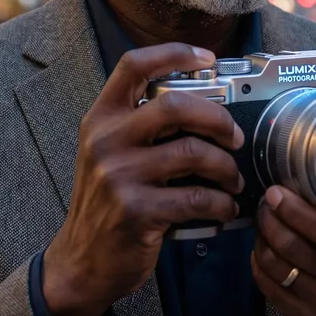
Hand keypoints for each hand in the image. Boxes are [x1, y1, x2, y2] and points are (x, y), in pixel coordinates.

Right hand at [43, 43, 244, 315]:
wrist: (81, 261)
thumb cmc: (107, 202)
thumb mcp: (110, 153)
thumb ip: (142, 126)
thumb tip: (206, 105)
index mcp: (101, 118)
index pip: (133, 66)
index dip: (174, 54)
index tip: (208, 58)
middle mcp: (105, 140)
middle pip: (174, 105)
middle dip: (217, 118)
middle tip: (235, 137)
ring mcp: (117, 175)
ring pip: (192, 152)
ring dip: (225, 167)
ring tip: (233, 179)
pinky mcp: (135, 211)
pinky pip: (195, 198)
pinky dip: (221, 202)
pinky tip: (226, 207)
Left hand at [252, 186, 315, 315]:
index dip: (295, 211)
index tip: (276, 192)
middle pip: (296, 248)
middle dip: (271, 220)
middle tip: (265, 202)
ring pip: (279, 267)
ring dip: (262, 239)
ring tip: (263, 221)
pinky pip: (271, 289)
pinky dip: (259, 265)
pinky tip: (262, 248)